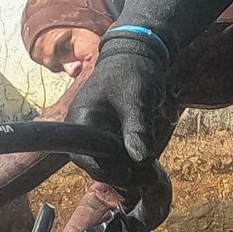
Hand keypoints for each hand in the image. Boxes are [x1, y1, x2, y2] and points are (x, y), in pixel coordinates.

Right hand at [66, 26, 177, 168]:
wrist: (139, 53)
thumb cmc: (133, 71)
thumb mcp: (137, 99)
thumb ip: (137, 128)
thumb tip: (139, 159)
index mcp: (81, 118)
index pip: (84, 157)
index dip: (106, 171)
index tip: (131, 175)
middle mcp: (84, 129)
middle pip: (96, 164)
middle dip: (121, 174)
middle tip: (148, 178)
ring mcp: (97, 132)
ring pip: (109, 163)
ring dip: (129, 171)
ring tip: (151, 174)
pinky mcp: (110, 134)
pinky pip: (117, 155)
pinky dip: (132, 162)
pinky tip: (149, 166)